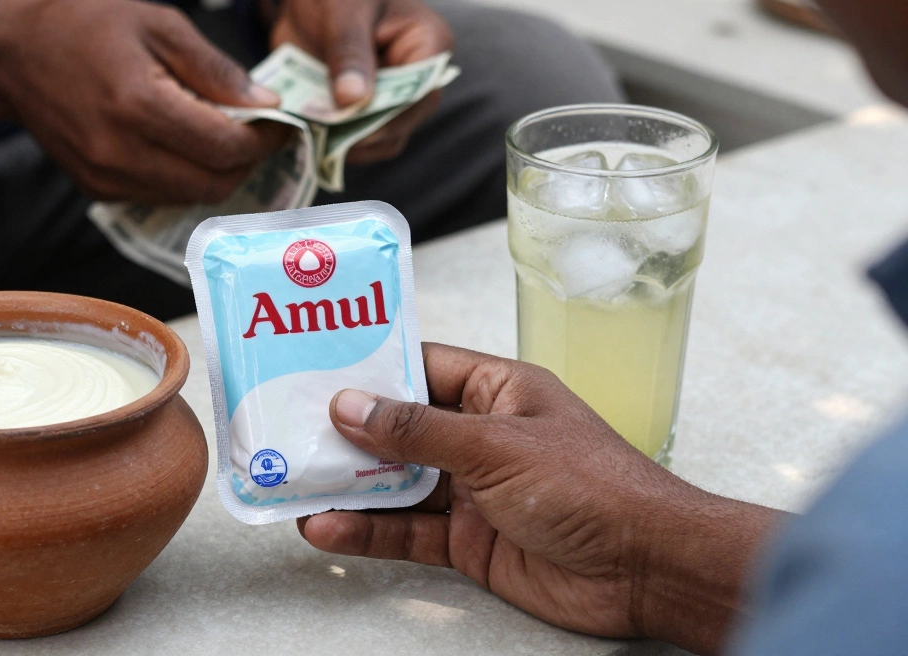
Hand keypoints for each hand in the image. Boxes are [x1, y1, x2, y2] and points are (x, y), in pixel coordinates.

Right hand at [4, 0, 290, 203]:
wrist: (14, 58)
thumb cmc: (86, 29)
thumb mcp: (159, 25)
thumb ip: (215, 70)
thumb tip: (264, 104)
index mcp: (138, 104)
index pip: (224, 146)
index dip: (264, 139)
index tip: (280, 123)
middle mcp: (121, 152)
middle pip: (213, 183)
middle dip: (247, 163)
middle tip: (259, 135)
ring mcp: (106, 178)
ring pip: (190, 197)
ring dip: (219, 174)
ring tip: (225, 138)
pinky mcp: (98, 191)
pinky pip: (161, 196)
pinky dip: (186, 177)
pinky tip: (185, 147)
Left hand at [268, 0, 453, 163]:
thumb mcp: (343, 8)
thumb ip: (348, 52)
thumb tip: (354, 99)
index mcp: (430, 44)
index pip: (421, 91)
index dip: (389, 114)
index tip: (351, 127)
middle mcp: (420, 78)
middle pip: (403, 122)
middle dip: (364, 132)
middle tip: (322, 133)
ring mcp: (395, 99)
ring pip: (383, 141)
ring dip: (347, 143)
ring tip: (312, 133)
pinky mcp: (369, 113)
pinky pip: (360, 142)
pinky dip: (334, 143)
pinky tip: (309, 133)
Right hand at [298, 343, 780, 655]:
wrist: (646, 569)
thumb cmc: (595, 487)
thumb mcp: (496, 445)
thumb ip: (418, 430)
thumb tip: (352, 405)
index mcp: (498, 391)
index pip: (421, 367)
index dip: (370, 367)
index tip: (317, 366)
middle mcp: (480, 436)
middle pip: (398, 428)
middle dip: (345, 432)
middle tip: (288, 429)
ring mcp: (471, 490)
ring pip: (394, 483)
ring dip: (346, 486)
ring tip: (293, 482)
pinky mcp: (467, 540)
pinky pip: (405, 531)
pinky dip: (366, 532)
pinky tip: (329, 529)